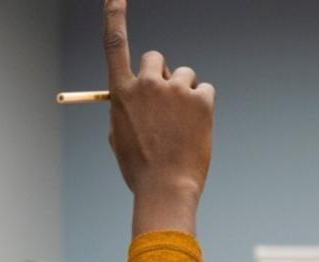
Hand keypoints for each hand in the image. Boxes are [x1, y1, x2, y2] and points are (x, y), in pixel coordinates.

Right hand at [103, 0, 214, 236]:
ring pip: (184, 76)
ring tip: (181, 127)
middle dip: (162, 75)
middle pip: (156, 59)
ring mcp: (175, 91)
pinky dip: (202, 106)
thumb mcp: (121, 137)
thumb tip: (137, 95)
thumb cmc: (140, 169)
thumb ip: (126, 109)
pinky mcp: (200, 99)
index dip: (114, 16)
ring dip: (184, 94)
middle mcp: (147, 85)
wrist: (165, 189)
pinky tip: (196, 129)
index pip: (114, 44)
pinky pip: (204, 90)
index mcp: (121, 93)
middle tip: (166, 102)